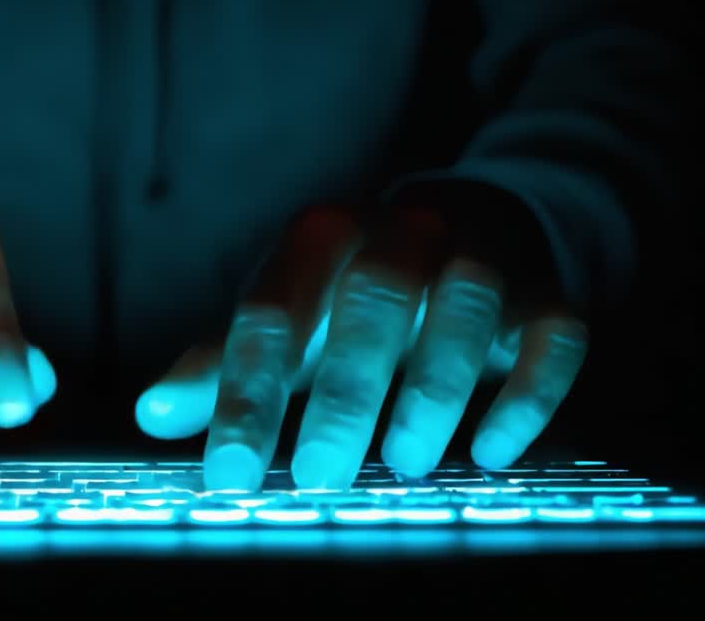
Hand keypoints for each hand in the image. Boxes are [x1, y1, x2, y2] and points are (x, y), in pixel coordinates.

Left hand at [136, 206, 587, 489]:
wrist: (469, 225)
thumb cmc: (350, 290)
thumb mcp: (285, 318)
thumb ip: (222, 365)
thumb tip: (152, 413)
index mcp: (319, 237)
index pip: (271, 314)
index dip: (246, 397)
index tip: (231, 476)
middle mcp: (400, 231)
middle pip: (372, 302)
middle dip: (344, 397)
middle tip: (321, 478)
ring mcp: (480, 255)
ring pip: (465, 308)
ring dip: (432, 391)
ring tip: (405, 464)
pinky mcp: (547, 291)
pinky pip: (552, 335)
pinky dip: (528, 394)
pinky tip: (494, 452)